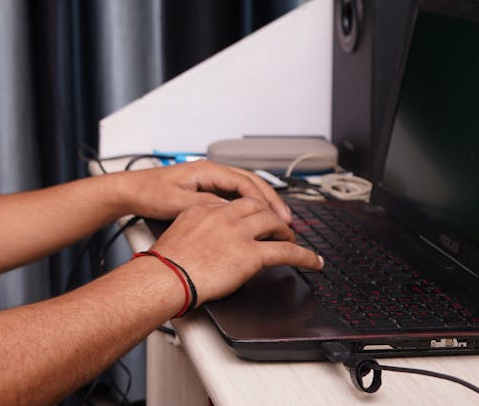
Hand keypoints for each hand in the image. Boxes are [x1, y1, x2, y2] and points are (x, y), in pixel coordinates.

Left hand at [116, 159, 291, 223]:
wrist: (131, 190)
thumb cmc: (149, 193)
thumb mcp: (178, 203)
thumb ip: (206, 206)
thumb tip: (231, 212)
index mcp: (206, 170)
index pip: (245, 183)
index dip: (265, 201)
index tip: (278, 217)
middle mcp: (211, 171)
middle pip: (251, 183)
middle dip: (272, 201)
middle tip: (287, 221)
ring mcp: (209, 179)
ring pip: (245, 189)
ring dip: (263, 203)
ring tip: (278, 221)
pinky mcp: (205, 189)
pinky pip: (234, 195)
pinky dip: (249, 206)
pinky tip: (256, 220)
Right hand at [148, 197, 321, 302]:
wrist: (165, 275)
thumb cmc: (166, 263)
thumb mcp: (177, 233)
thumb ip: (195, 229)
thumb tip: (204, 240)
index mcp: (204, 208)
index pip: (233, 203)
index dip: (247, 211)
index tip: (252, 219)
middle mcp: (224, 215)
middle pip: (257, 205)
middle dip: (270, 214)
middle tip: (278, 226)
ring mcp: (240, 232)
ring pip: (273, 221)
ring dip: (286, 231)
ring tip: (292, 240)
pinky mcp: (251, 253)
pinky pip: (286, 251)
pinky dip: (304, 255)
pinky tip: (312, 261)